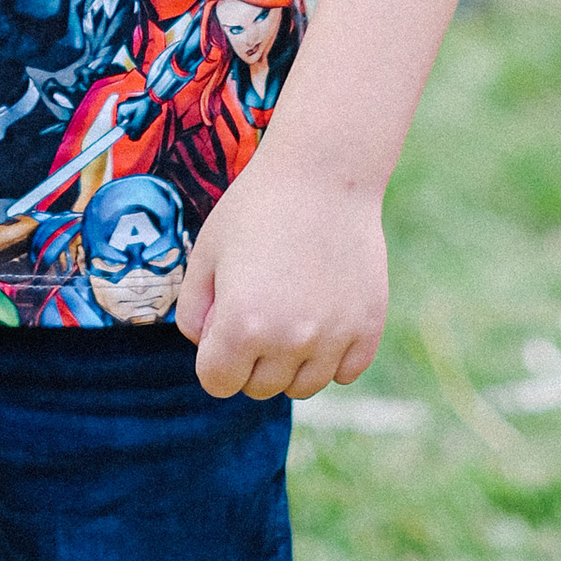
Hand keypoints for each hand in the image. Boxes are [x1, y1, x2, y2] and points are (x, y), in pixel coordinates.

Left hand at [177, 153, 387, 400]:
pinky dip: (332, 356)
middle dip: (250, 359)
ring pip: (303, 386)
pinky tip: (323, 314)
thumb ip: (193, 312)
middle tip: (260, 306)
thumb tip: (208, 348)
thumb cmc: (256, 208)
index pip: (217, 383)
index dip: (214, 355)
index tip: (224, 321)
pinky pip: (345, 372)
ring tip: (291, 310)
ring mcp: (334, 337)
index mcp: (241, 326)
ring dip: (291, 361)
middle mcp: (289, 340)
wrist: (324, 172)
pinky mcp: (368, 328)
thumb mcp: (205, 255)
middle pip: (260, 388)